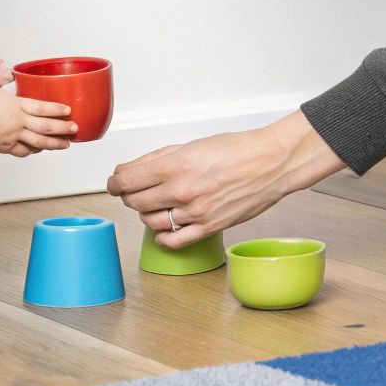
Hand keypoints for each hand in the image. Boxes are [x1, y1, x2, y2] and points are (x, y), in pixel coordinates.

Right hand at [0, 85, 74, 156]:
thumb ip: (12, 97)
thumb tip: (18, 93)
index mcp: (16, 105)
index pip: (42, 107)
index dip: (57, 109)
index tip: (68, 110)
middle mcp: (18, 121)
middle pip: (45, 126)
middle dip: (62, 128)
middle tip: (74, 128)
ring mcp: (12, 136)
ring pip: (38, 142)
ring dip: (54, 143)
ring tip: (64, 144)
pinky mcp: (4, 147)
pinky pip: (23, 151)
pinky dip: (33, 151)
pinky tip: (39, 149)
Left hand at [104, 111, 344, 249]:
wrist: (270, 163)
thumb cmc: (237, 150)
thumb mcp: (192, 144)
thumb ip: (158, 158)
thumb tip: (132, 168)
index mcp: (175, 166)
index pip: (126, 181)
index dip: (114, 182)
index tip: (115, 182)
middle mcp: (181, 191)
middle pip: (135, 202)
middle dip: (129, 195)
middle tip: (134, 190)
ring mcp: (194, 212)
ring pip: (150, 221)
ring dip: (145, 213)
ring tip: (153, 204)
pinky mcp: (208, 227)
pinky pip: (173, 241)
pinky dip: (162, 236)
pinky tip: (164, 226)